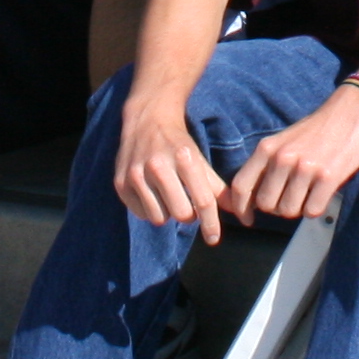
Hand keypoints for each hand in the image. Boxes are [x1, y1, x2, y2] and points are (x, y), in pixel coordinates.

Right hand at [114, 98, 228, 240]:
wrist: (147, 119)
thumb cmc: (178, 143)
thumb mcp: (199, 160)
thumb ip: (217, 187)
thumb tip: (238, 212)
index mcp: (184, 158)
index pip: (203, 201)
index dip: (211, 224)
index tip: (213, 239)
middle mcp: (158, 166)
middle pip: (182, 214)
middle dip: (188, 215)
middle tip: (186, 202)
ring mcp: (136, 174)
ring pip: (159, 218)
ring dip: (167, 212)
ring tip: (167, 196)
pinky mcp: (120, 182)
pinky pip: (141, 214)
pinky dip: (149, 209)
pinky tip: (151, 193)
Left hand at [228, 86, 358, 225]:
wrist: (350, 112)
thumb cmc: (315, 131)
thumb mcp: (282, 142)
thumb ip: (266, 166)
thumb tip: (253, 199)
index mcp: (267, 148)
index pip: (241, 185)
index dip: (241, 208)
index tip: (248, 219)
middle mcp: (282, 158)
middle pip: (266, 204)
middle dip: (278, 207)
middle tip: (292, 197)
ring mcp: (304, 168)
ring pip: (289, 211)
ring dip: (298, 208)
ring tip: (309, 192)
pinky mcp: (327, 177)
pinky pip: (311, 211)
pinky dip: (316, 208)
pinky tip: (322, 193)